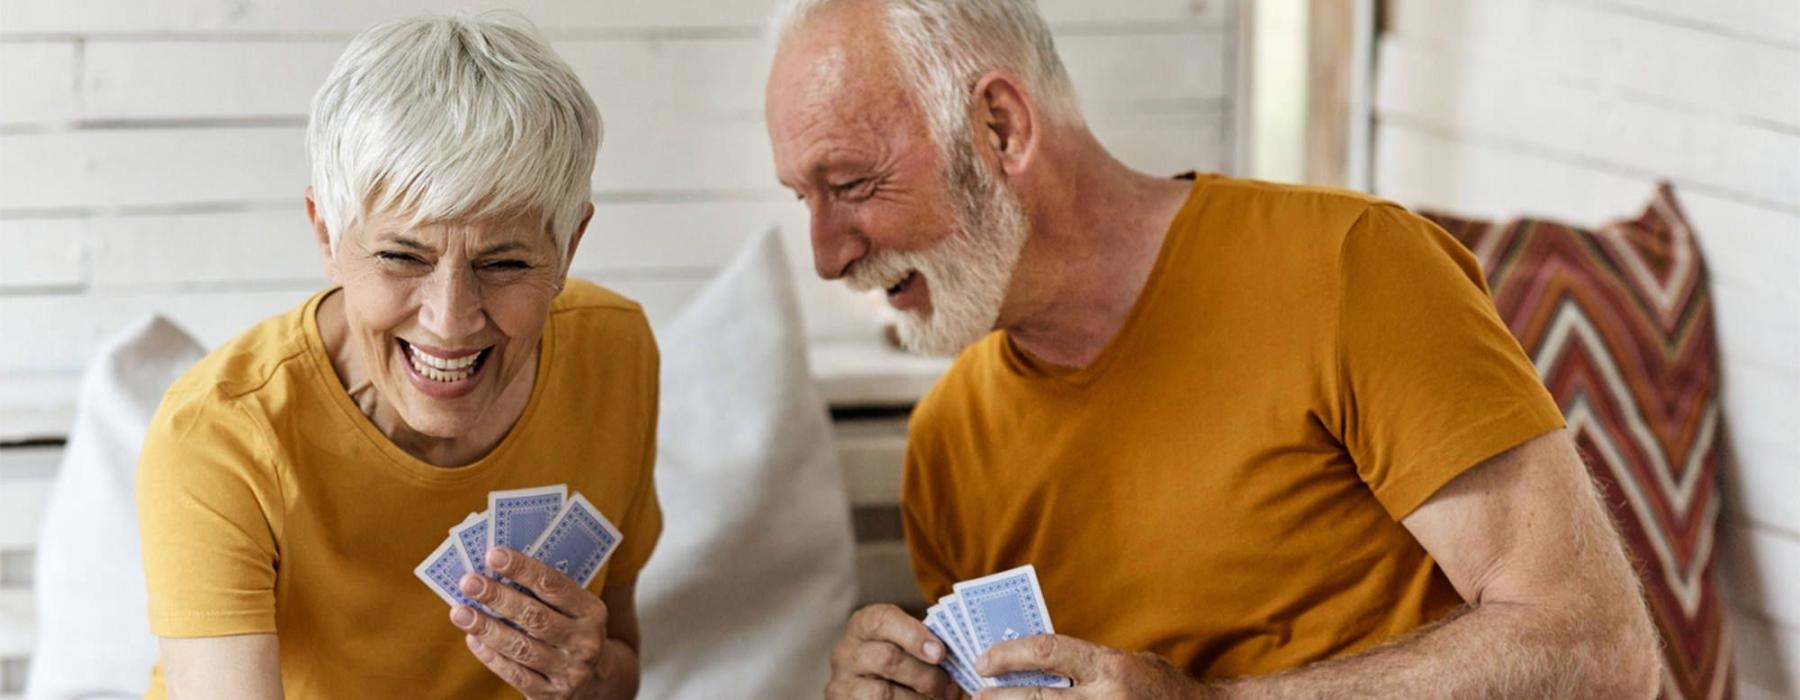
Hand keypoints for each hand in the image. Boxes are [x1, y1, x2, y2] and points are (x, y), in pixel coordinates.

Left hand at [451, 547, 619, 698]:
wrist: (595, 681)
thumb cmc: (573, 632)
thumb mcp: (575, 610)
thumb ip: (545, 593)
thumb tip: (497, 569)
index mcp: (592, 613)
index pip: (554, 585)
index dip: (523, 569)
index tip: (493, 555)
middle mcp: (584, 642)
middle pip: (535, 617)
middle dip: (498, 597)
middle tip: (469, 582)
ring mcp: (568, 672)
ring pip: (521, 647)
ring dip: (487, 627)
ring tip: (460, 611)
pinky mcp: (550, 696)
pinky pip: (514, 674)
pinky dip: (491, 655)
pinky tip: (472, 638)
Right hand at [828, 603, 961, 698]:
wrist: (870, 693)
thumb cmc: (899, 664)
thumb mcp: (905, 646)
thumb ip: (925, 644)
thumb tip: (958, 654)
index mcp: (863, 626)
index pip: (882, 620)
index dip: (914, 635)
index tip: (940, 653)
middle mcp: (846, 652)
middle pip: (887, 658)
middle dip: (925, 675)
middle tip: (947, 686)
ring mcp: (842, 684)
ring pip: (882, 693)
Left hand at [975, 635, 1200, 698]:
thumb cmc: (1161, 688)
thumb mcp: (1126, 664)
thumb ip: (1085, 666)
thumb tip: (1033, 666)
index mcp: (1111, 668)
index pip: (1048, 651)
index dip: (1009, 654)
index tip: (983, 661)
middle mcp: (1107, 699)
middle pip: (1037, 699)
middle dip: (999, 699)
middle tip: (974, 695)